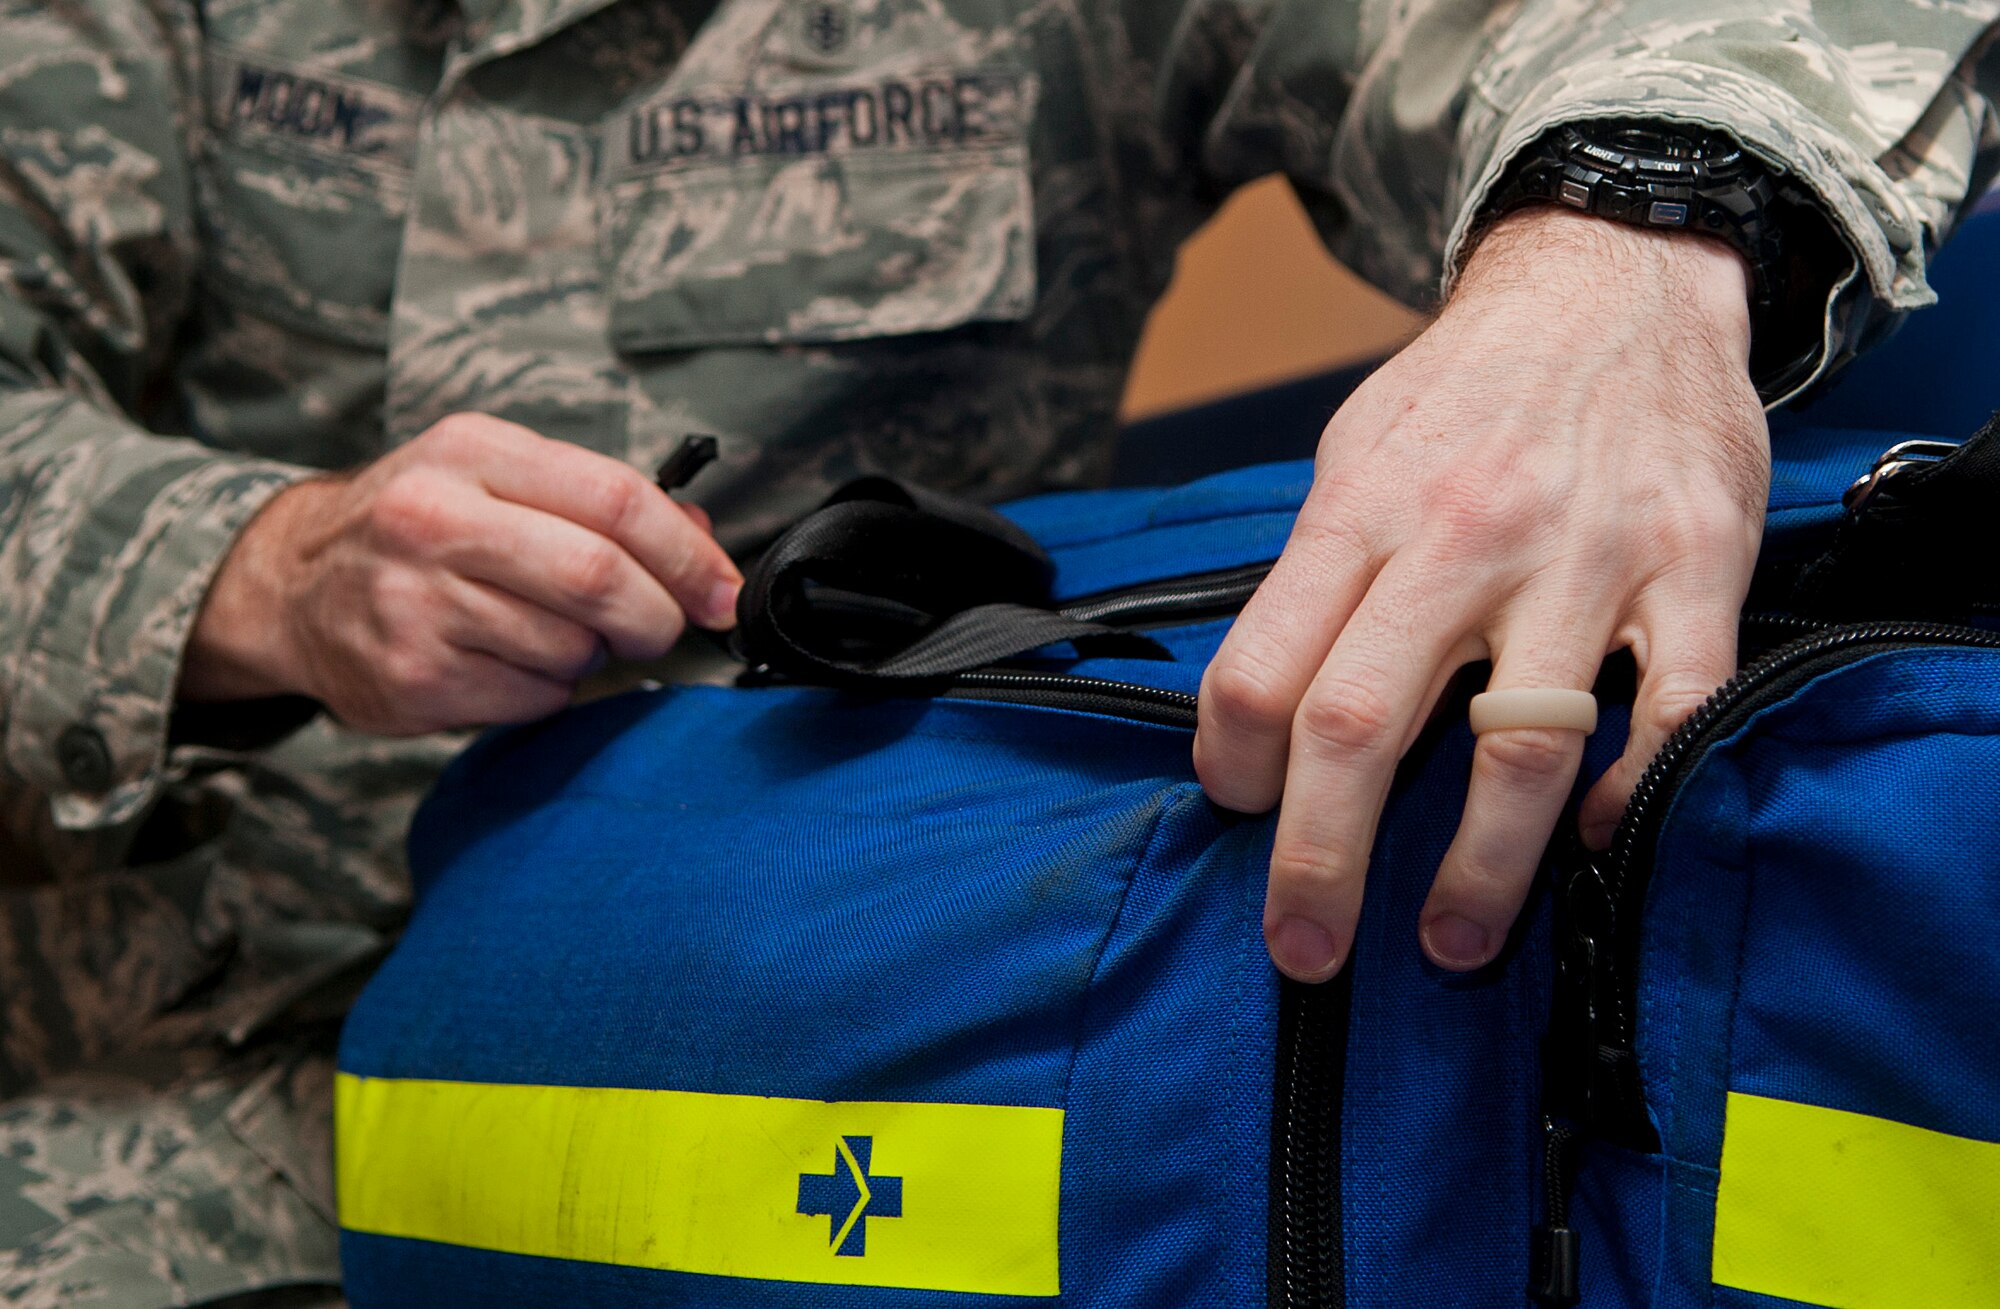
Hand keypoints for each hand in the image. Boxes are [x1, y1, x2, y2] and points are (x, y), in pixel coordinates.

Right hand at [182, 413, 741, 734]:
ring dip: (590, 654)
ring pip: (572, 647)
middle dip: (655, 615)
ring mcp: (416, 603)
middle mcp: (435, 520)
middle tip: (660, 627)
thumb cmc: (418, 526)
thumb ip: (600, 502)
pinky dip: (545, 689)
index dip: (690, 554)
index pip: (616, 499)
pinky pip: (534, 698)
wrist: (290, 585)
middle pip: (599, 577)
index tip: (723, 591)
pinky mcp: (411, 678)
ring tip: (544, 631)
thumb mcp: (497, 476)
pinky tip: (503, 662)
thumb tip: (704, 546)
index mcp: (472, 452)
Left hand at [1195, 207, 1768, 980]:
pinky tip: (1599, 844)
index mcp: (1363, 510)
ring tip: (1448, 942)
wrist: (1619, 277)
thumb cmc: (1471, 387)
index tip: (1234, 809)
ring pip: (1517, 753)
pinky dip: (1632, 796)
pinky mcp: (1695, 572)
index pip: (1260, 666)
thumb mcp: (1357, 450)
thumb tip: (1257, 706)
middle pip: (1360, 727)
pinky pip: (1666, 715)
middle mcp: (1464, 538)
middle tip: (1304, 950)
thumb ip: (1314, 574)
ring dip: (1478, 872)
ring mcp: (1586, 559)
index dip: (1229, 762)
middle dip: (1318, 862)